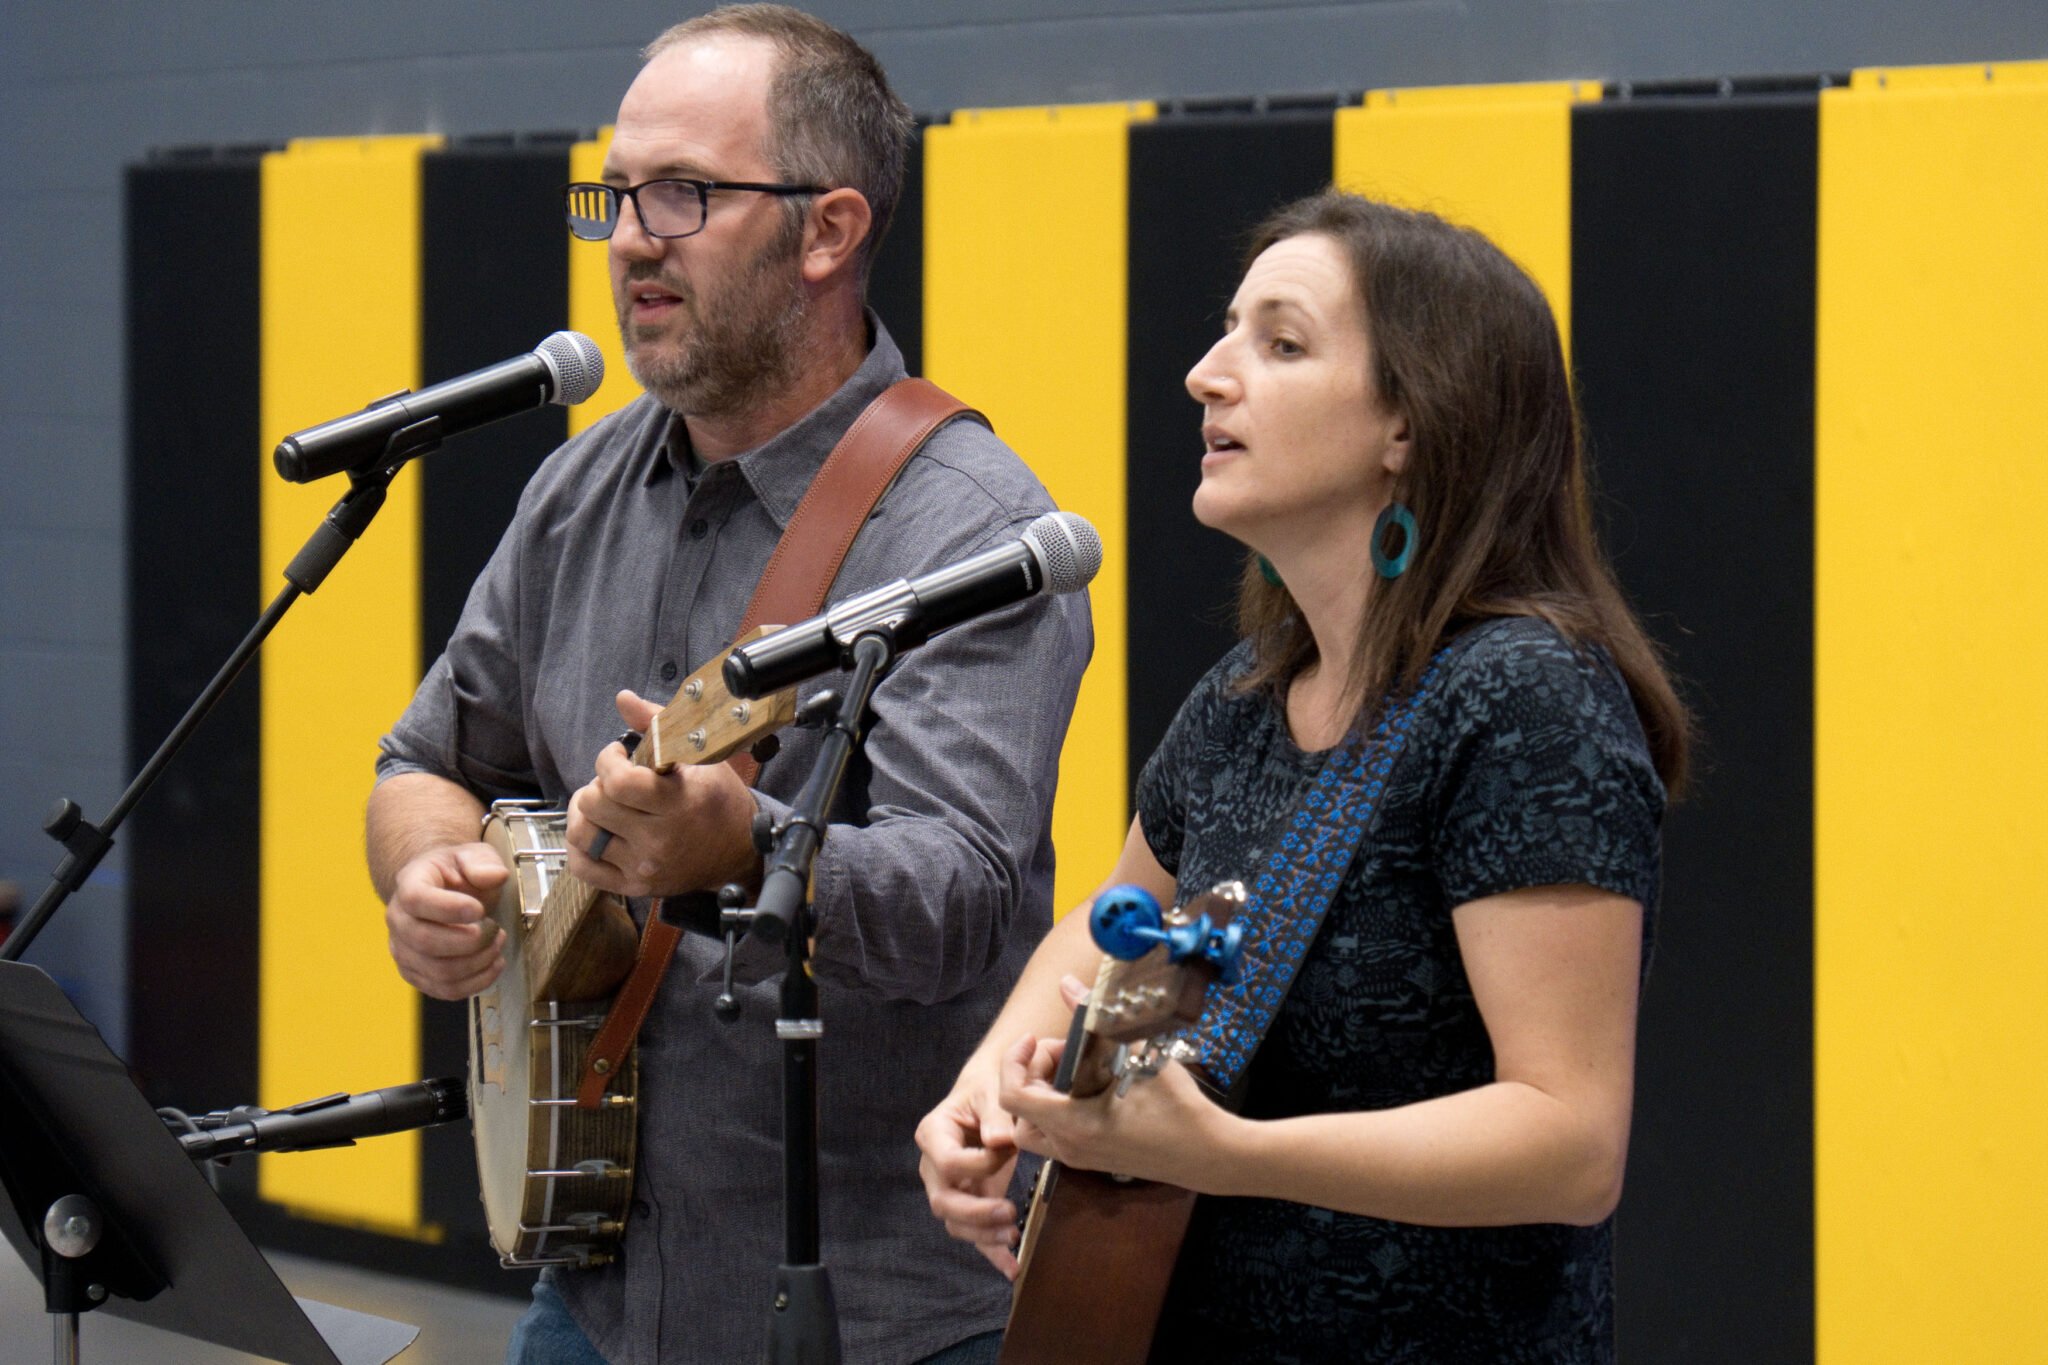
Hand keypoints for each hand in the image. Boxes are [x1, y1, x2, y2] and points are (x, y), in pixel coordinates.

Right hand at [384, 842, 509, 999]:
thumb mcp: (473, 855)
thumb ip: (483, 862)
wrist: (442, 891)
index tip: (479, 910)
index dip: (448, 908)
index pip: (416, 899)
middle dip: (470, 940)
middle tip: (495, 930)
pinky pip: (444, 989)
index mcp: (409, 883)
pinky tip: (492, 965)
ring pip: (437, 971)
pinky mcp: (416, 973)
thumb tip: (494, 876)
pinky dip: (475, 983)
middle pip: (424, 941)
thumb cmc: (457, 873)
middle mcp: (398, 919)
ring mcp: (403, 950)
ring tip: (497, 945)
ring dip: (477, 963)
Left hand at [564, 689, 757, 896]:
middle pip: (594, 805)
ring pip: (582, 835)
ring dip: (584, 813)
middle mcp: (659, 839)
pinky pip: (583, 868)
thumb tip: (623, 698)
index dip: (608, 760)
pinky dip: (580, 848)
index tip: (619, 755)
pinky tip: (597, 831)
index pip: (618, 782)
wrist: (740, 852)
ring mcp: (644, 866)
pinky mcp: (634, 886)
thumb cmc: (720, 801)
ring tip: (602, 805)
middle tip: (614, 781)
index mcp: (678, 803)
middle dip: (597, 783)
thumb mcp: (701, 757)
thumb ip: (658, 724)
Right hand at [916, 1059, 1023, 1278]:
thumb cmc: (987, 1087)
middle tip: (1009, 1213)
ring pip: (955, 1223)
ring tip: (1014, 1236)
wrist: (989, 1093)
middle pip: (943, 1201)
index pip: (947, 1162)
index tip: (1008, 1151)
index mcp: (933, 1134)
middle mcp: (933, 1165)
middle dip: (975, 1213)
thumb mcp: (992, 1091)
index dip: (978, 1164)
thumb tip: (999, 1142)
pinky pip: (974, 1233)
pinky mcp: (969, 1202)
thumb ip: (996, 1115)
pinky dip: (992, 1253)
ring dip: (984, 1236)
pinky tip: (1012, 1268)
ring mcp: (949, 1187)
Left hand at [1001, 1028, 1236, 1191]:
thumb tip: (1068, 985)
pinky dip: (1058, 1108)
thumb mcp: (1138, 1054)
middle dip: (1030, 1075)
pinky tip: (1091, 1085)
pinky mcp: (1091, 1159)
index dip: (1013, 1062)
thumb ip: (1096, 1018)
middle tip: (1063, 1052)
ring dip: (1042, 1095)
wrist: (1207, 1152)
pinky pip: (1055, 1135)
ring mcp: (1079, 1158)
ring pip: (1034, 1128)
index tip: (1033, 1039)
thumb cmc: (1177, 1108)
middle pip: (1018, 1112)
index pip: (1012, 1097)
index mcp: (1075, 1124)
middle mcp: (1070, 1147)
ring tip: (1075, 1069)